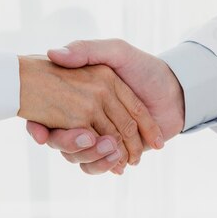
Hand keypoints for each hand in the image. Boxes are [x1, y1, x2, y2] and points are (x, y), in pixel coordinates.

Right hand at [26, 40, 184, 173]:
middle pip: (60, 139)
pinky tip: (118, 164)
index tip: (40, 134)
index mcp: (76, 94)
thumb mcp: (116, 52)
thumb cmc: (145, 69)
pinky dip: (104, 166)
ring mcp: (96, 135)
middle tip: (87, 139)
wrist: (177, 93)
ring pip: (77, 156)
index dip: (39, 126)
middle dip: (69, 145)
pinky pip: (96, 166)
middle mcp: (82, 116)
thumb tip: (53, 53)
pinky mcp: (111, 152)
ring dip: (90, 158)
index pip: (48, 114)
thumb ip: (87, 51)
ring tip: (112, 151)